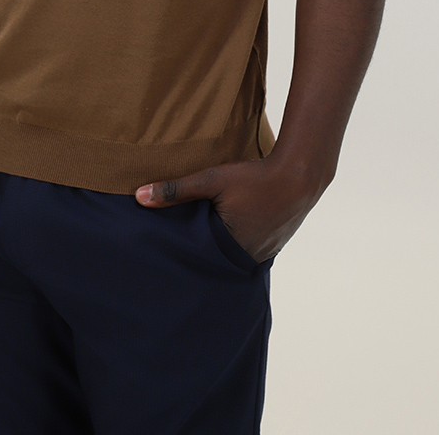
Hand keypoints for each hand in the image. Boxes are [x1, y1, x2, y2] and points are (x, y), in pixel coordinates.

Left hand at [135, 154, 328, 263]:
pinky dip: (239, 247)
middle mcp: (247, 258)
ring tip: (205, 248)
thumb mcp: (212, 179)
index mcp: (228, 247)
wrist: (300, 174)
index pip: (196, 263)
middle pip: (215, 264)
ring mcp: (263, 254)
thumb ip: (176, 190)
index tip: (167, 258)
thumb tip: (139, 197)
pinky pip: (249, 253)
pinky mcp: (273, 245)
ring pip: (233, 260)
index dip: (183, 259)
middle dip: (201, 260)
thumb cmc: (255, 177)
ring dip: (221, 254)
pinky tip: (233, 235)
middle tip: (181, 256)